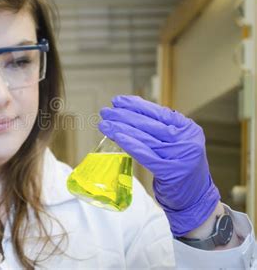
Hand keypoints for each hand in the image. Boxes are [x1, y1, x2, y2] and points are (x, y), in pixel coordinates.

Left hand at [98, 95, 219, 236]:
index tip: (118, 101)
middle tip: (106, 111)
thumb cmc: (180, 169)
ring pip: (145, 137)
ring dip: (121, 129)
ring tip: (105, 124)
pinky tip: (117, 137)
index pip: (158, 112)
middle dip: (124, 116)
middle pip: (149, 124)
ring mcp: (180, 155)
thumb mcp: (176, 143)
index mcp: (188, 128)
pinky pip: (145, 154)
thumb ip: (160, 129)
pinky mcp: (171, 171)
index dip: (136, 105)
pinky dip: (130, 144)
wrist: (196, 198)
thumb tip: (130, 112)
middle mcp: (186, 139)